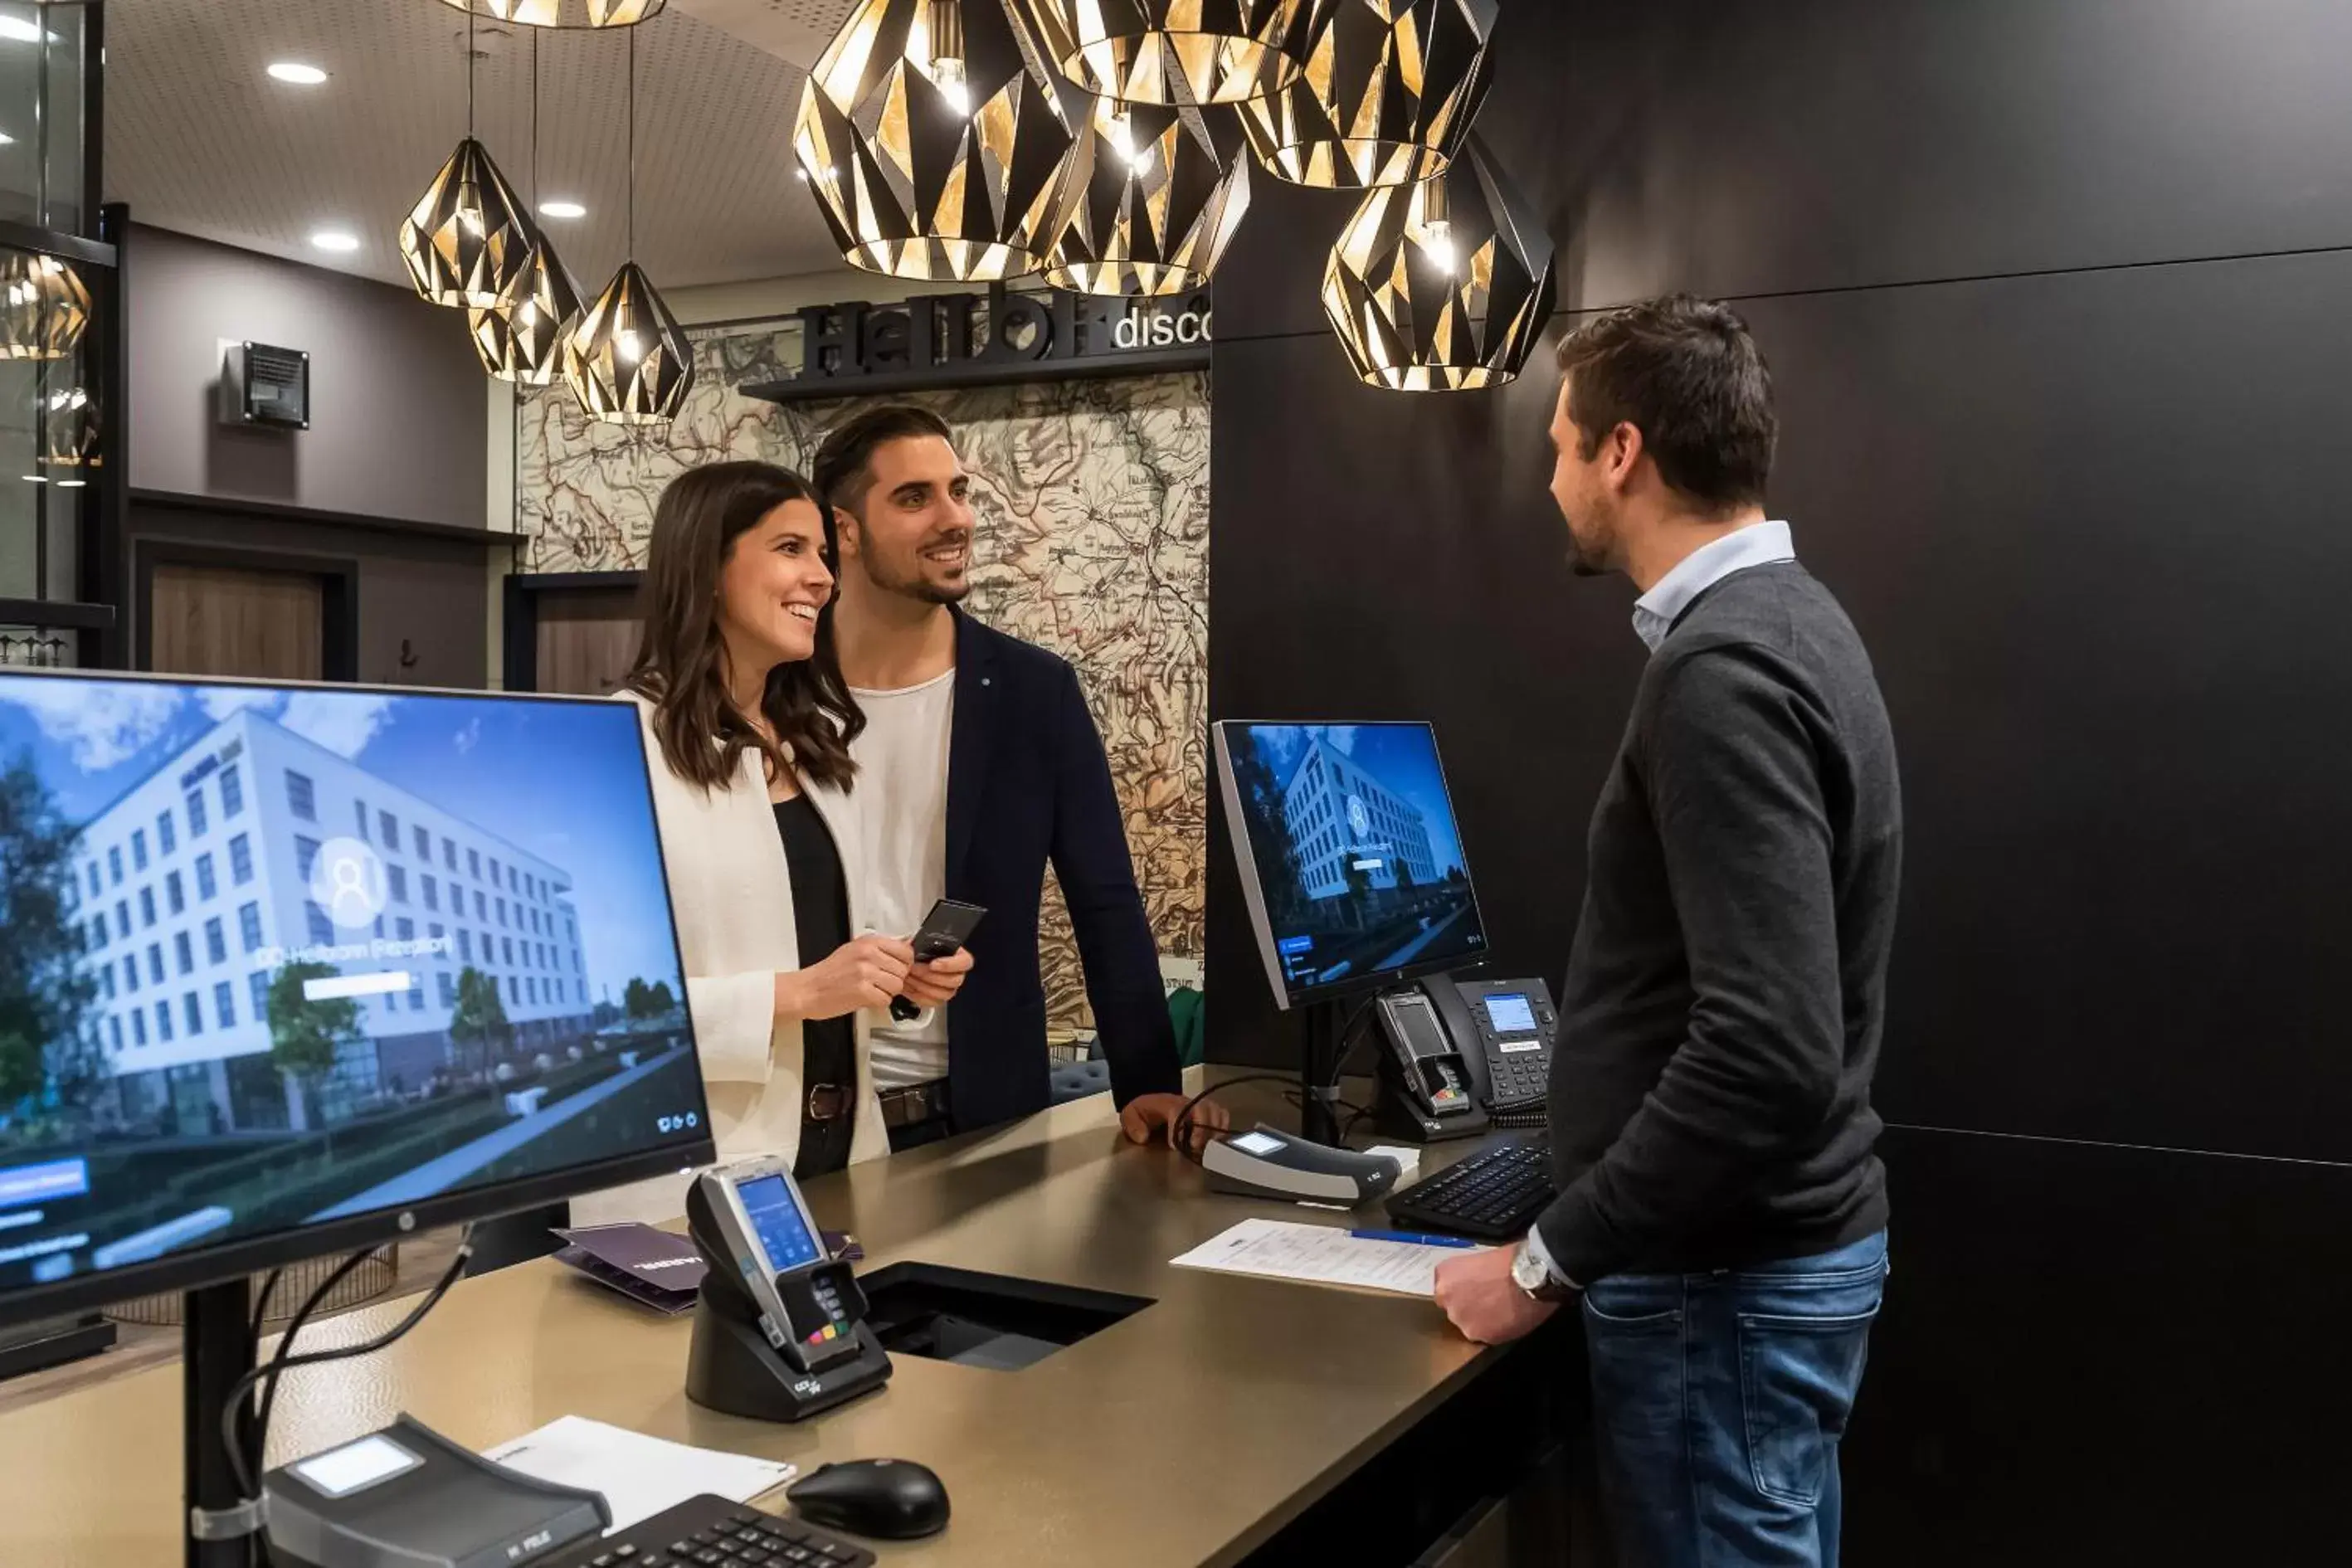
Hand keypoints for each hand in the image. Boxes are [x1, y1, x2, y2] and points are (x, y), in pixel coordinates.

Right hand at [776, 935, 912, 1020]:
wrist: (807, 989)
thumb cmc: (830, 973)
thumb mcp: (855, 950)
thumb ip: (881, 949)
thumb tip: (907, 946)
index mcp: (869, 942)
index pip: (906, 951)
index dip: (904, 964)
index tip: (895, 969)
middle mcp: (869, 954)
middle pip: (903, 970)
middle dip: (895, 980)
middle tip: (879, 983)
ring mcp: (866, 972)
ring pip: (897, 986)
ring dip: (887, 992)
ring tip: (871, 990)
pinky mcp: (862, 991)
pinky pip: (886, 1000)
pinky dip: (878, 1003)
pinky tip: (865, 998)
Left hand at [899, 947, 972, 1009]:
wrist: (907, 962)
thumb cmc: (917, 951)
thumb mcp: (920, 942)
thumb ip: (922, 944)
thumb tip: (915, 949)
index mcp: (958, 956)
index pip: (965, 962)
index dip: (950, 964)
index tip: (932, 964)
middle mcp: (957, 974)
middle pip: (955, 981)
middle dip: (931, 976)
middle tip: (914, 969)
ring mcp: (949, 988)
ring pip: (945, 994)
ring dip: (923, 986)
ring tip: (909, 976)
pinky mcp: (938, 999)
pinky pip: (933, 1002)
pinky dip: (918, 995)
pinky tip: (908, 986)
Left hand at [1121, 1091, 1228, 1153]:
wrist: (1151, 1103)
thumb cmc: (1143, 1112)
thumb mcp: (1129, 1115)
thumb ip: (1132, 1125)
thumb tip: (1143, 1137)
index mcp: (1166, 1102)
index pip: (1176, 1110)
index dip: (1178, 1128)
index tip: (1175, 1146)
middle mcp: (1185, 1101)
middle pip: (1202, 1108)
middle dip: (1201, 1129)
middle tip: (1195, 1147)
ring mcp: (1198, 1105)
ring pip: (1215, 1110)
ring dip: (1213, 1129)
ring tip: (1206, 1146)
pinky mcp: (1207, 1111)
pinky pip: (1222, 1114)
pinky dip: (1222, 1127)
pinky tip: (1214, 1141)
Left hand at [1433, 1244, 1559, 1345]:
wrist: (1531, 1276)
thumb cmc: (1511, 1260)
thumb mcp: (1480, 1258)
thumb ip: (1468, 1275)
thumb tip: (1475, 1282)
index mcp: (1445, 1276)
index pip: (1445, 1289)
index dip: (1462, 1290)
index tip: (1474, 1290)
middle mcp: (1448, 1300)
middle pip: (1454, 1309)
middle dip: (1469, 1307)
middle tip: (1490, 1301)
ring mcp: (1463, 1321)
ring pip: (1469, 1325)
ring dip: (1481, 1321)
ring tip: (1502, 1311)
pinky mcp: (1481, 1337)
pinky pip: (1486, 1336)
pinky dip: (1496, 1331)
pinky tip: (1509, 1319)